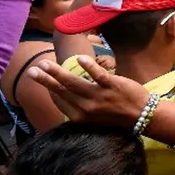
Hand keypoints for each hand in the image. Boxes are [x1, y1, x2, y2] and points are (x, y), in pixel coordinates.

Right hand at [26, 56, 147, 130]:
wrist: (142, 115)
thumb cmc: (117, 113)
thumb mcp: (94, 116)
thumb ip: (79, 106)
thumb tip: (64, 93)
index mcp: (80, 117)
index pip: (59, 101)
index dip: (49, 88)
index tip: (40, 77)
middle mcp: (87, 108)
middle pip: (61, 91)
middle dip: (45, 80)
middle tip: (32, 70)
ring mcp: (99, 96)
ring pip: (73, 83)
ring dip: (57, 72)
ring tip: (45, 63)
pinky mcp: (112, 86)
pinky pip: (98, 75)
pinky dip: (88, 66)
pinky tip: (80, 58)